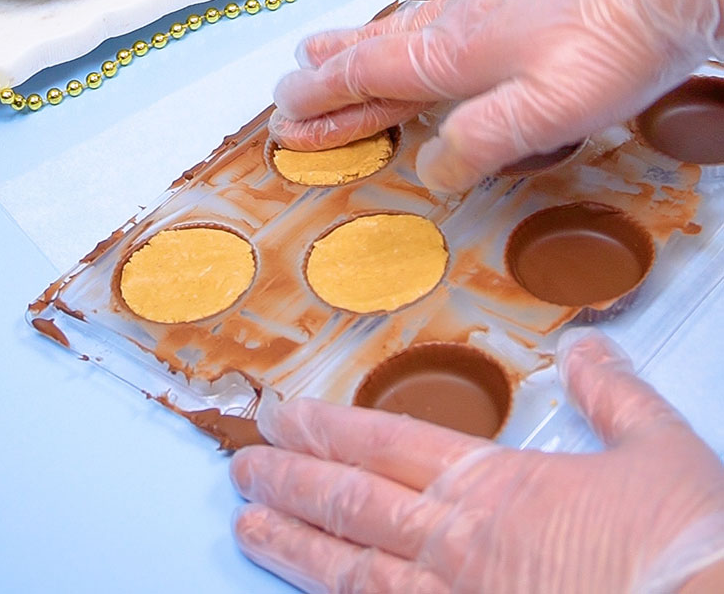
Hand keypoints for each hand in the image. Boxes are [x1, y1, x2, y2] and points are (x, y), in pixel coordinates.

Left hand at [230, 329, 723, 592]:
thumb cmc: (686, 554)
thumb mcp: (659, 455)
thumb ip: (615, 397)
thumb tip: (590, 349)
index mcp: (497, 487)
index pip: (387, 443)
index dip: (327, 428)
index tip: (282, 416)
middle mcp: (461, 544)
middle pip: (353, 502)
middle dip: (290, 481)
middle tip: (241, 467)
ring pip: (352, 570)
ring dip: (294, 545)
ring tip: (246, 529)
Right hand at [270, 0, 722, 191]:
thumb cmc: (609, 50)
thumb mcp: (543, 117)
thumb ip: (477, 144)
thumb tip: (429, 167)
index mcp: (451, 60)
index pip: (367, 81)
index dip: (324, 102)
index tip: (286, 117)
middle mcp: (453, 25)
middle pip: (372, 56)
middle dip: (327, 81)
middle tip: (287, 92)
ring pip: (398, 24)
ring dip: (353, 40)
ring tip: (314, 48)